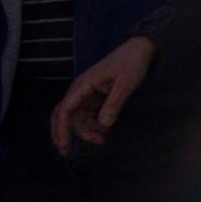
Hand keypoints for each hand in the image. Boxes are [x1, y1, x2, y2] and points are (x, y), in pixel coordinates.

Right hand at [51, 36, 154, 153]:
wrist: (140, 49)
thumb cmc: (131, 63)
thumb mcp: (126, 84)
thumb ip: (114, 104)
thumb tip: (103, 125)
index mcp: (83, 85)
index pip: (64, 109)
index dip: (61, 128)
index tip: (63, 144)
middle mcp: (80, 90)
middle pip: (64, 115)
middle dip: (64, 133)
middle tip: (67, 152)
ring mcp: (86, 94)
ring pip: (77, 118)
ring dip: (85, 131)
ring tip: (101, 140)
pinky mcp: (94, 97)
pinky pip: (87, 115)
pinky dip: (93, 125)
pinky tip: (104, 130)